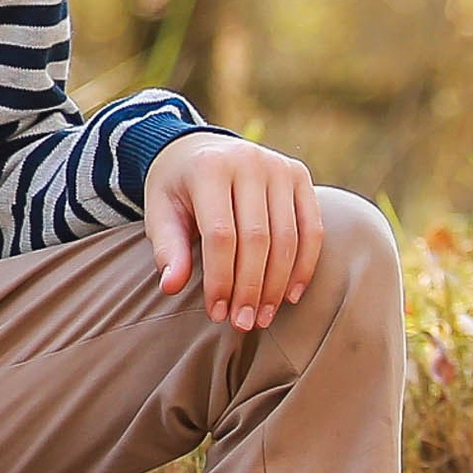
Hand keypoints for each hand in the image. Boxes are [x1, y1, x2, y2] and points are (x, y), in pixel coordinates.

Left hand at [142, 133, 323, 333]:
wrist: (198, 148)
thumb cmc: (177, 189)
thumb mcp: (160, 212)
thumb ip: (168, 248)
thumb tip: (171, 286)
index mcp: (209, 167)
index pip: (221, 235)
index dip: (221, 279)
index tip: (217, 312)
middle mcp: (248, 160)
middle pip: (257, 239)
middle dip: (250, 288)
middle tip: (243, 323)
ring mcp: (279, 166)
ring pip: (287, 238)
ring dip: (277, 285)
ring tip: (262, 316)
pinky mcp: (300, 175)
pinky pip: (312, 229)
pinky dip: (304, 266)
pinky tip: (289, 295)